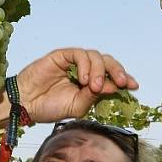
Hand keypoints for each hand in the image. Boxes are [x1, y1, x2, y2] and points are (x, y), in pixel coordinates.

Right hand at [16, 48, 138, 122]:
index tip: (134, 86)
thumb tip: (115, 86)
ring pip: (96, 57)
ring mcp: (74, 62)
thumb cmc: (50, 107)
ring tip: (93, 86)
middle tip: (121, 83)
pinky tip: (83, 79)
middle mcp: (84, 70)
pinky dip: (85, 65)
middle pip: (107, 62)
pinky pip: (80, 54)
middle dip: (117, 71)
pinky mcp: (62, 55)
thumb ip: (95, 95)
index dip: (123, 78)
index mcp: (90, 83)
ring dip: (99, 71)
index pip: (111, 76)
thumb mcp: (78, 106)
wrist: (27, 104)